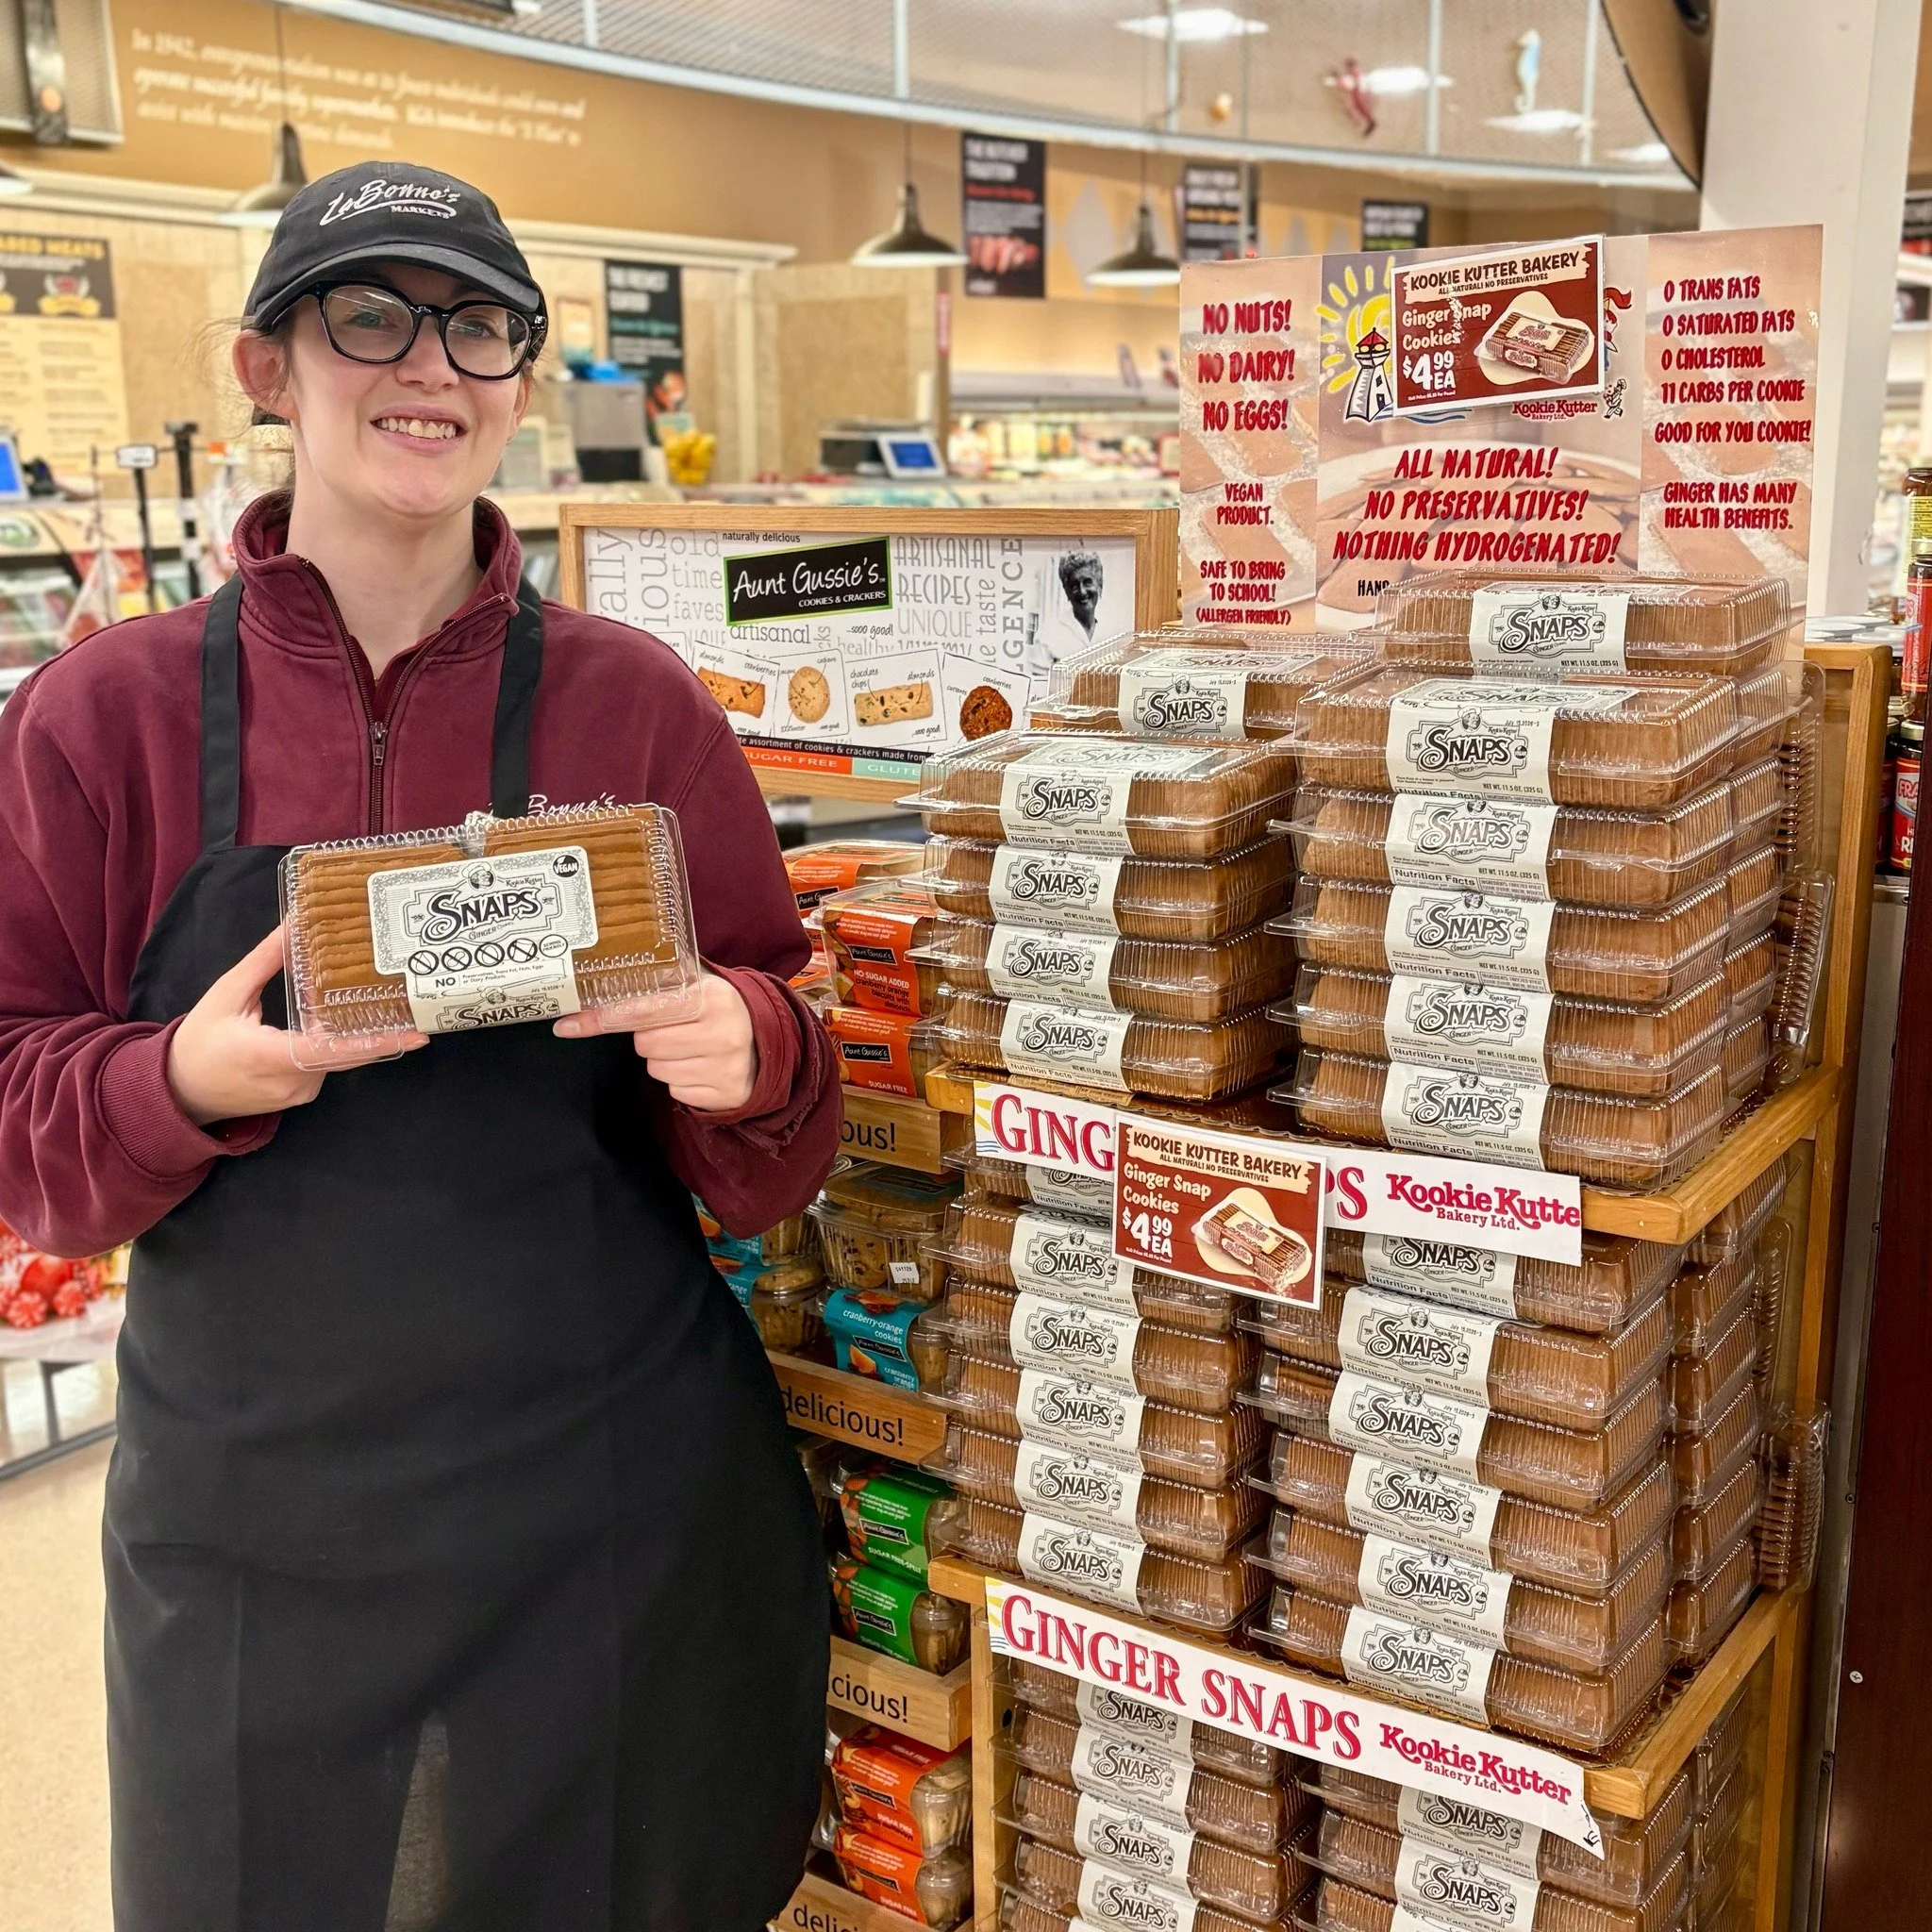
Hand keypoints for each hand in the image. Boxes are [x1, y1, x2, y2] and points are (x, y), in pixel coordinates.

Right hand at [165, 926, 425, 1126]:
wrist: (179, 1091)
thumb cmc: (199, 1041)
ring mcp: (299, 1093)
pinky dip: (336, 1043)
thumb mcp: (228, 994)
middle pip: (348, 1052)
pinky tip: (341, 1019)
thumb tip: (295, 924)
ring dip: (352, 1031)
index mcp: (270, 1056)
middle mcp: (292, 1081)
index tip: (413, 1034)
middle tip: (417, 1009)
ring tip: (380, 1003)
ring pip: (339, 1058)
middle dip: (381, 1030)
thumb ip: (266, 960)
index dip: (375, 1042)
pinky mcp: (301, 1095)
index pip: (332, 1049)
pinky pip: (328, 1064)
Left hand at [556, 970, 756, 1111]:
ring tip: (690, 1048)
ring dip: (664, 1061)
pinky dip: (680, 1081)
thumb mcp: (699, 986)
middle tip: (672, 1029)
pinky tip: (700, 1067)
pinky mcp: (726, 1094)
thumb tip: (596, 983)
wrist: (768, 1043)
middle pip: (645, 1044)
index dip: (600, 1018)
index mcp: (710, 998)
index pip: (641, 1010)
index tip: (565, 1025)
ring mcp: (726, 1066)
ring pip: (657, 1070)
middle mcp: (722, 1031)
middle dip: (649, 1038)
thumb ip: (660, 982)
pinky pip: (675, 1091)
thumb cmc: (720, 1010)